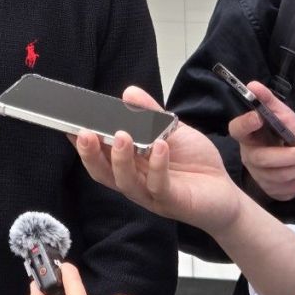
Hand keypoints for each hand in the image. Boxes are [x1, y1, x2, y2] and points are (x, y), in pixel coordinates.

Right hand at [75, 86, 242, 233]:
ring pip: (126, 181)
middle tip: (84, 133)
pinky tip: (160, 147)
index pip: (99, 155)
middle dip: (90, 154)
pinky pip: (160, 185)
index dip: (81, 143)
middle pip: (103, 172)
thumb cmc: (194, 162)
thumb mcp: (171, 130)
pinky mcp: (172, 202)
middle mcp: (134, 181)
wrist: (225, 193)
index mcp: (129, 164)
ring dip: (121, 159)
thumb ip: (150, 114)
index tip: (68, 124)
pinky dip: (158, 166)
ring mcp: (151, 194)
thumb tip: (128, 93)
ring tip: (122, 135)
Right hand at [228, 81, 294, 200]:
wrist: (290, 155)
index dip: (245, 124)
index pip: (237, 129)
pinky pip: (288, 189)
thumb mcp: (279, 114)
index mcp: (246, 135)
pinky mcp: (272, 190)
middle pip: (264, 159)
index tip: (259, 116)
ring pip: (279, 176)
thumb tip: (253, 85)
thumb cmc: (282, 132)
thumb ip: (268, 101)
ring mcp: (259, 175)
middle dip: (292, 156)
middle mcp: (248, 156)